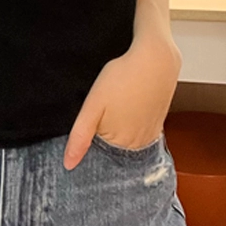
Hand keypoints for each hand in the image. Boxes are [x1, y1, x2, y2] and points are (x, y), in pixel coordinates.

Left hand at [63, 33, 181, 170]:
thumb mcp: (93, 105)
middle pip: (112, 150)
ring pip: (125, 142)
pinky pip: (137, 133)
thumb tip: (69, 165)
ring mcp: (149, 136)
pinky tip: (125, 109)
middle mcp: (137, 146)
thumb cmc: (123, 78)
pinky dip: (129, 125)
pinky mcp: (157, 125)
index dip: (87, 143)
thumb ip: (80, 136)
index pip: (97, 155)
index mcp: (119, 144)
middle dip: (101, 137)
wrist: (156, 59)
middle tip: (102, 110)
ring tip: (114, 107)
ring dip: (116, 132)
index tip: (87, 125)